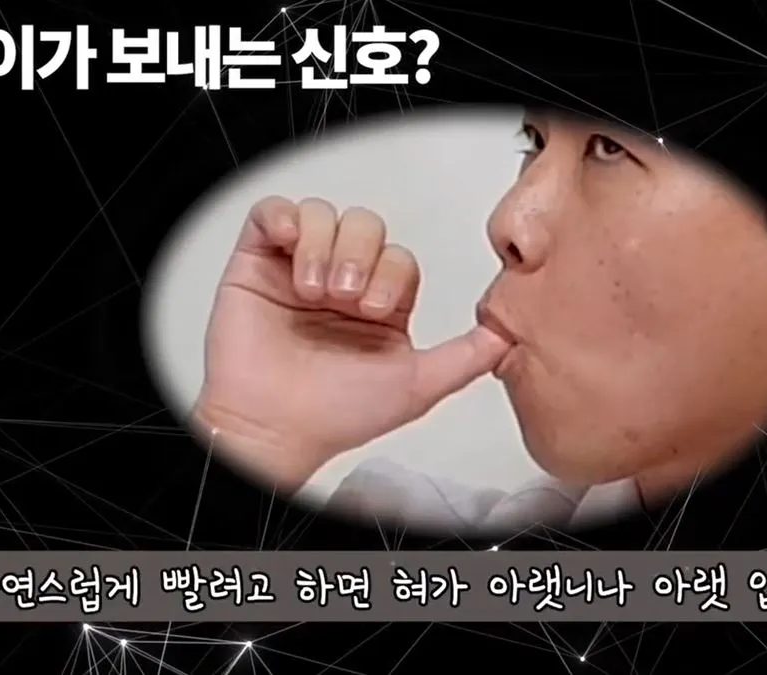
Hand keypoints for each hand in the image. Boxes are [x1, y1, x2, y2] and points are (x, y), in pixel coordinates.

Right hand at [193, 197, 511, 488]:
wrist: (276, 428)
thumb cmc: (336, 414)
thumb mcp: (418, 386)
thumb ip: (466, 357)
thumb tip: (508, 334)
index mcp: (379, 304)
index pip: (399, 257)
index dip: (392, 273)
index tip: (375, 309)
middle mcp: (341, 282)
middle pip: (365, 226)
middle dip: (360, 256)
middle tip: (345, 298)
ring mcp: (298, 270)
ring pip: (324, 215)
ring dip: (324, 247)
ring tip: (313, 291)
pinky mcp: (258, 264)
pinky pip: (272, 213)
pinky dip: (284, 220)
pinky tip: (290, 256)